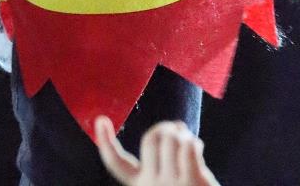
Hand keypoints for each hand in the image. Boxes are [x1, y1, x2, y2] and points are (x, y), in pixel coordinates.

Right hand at [95, 116, 218, 185]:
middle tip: (178, 129)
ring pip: (171, 139)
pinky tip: (198, 147)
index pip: (116, 164)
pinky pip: (188, 147)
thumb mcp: (164, 183)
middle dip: (165, 128)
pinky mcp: (190, 183)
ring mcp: (170, 185)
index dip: (105, 142)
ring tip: (190, 142)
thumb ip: (161, 161)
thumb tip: (172, 128)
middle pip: (150, 138)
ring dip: (183, 134)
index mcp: (139, 185)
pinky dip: (193, 142)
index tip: (100, 120)